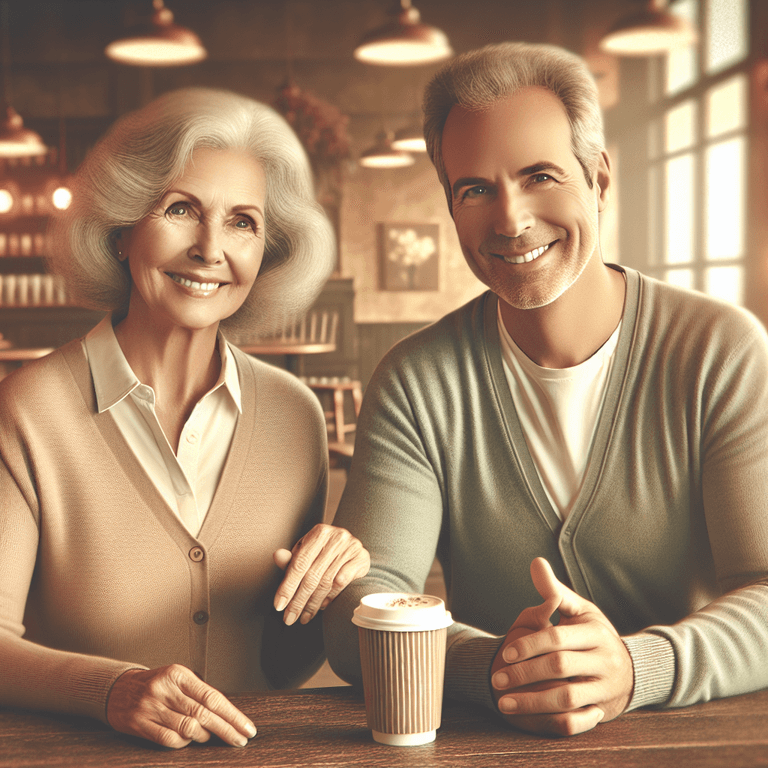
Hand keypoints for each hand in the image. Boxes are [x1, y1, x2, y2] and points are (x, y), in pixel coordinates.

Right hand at [106, 664, 256, 748]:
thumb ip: (197, 694)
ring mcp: (151, 707)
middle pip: (203, 713)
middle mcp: (165, 689)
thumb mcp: (177, 679)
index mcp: (177, 674)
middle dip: (227, 729)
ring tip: (212, 738)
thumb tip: (226, 714)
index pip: (212, 696)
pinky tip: (189, 740)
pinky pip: (169, 739)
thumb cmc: (154, 685)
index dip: (232, 714)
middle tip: (241, 739)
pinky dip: (184, 743)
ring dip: (205, 736)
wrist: (117, 689)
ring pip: (188, 727)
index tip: (246, 726)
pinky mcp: (139, 724)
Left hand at [273, 523, 369, 624]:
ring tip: (304, 616)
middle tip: (289, 618)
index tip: (278, 605)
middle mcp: (336, 537)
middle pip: (312, 575)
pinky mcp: (361, 558)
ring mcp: (350, 547)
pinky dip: (330, 597)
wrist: (353, 549)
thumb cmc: (324, 552)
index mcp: (319, 532)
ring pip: (326, 582)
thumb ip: (291, 560)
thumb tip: (277, 556)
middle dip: (298, 600)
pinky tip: (321, 607)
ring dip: (313, 604)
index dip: (287, 586)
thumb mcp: (307, 553)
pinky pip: (342, 583)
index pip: (299, 563)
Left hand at [490, 558, 633, 736]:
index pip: (557, 638)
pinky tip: (530, 719)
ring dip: (532, 703)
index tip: (504, 654)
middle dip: (524, 674)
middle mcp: (603, 660)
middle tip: (496, 679)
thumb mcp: (580, 610)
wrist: (632, 668)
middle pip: (559, 667)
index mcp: (594, 632)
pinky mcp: (603, 709)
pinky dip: (553, 719)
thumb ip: (555, 591)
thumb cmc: (595, 634)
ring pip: (566, 699)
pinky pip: (577, 720)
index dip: (529, 646)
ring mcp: (605, 687)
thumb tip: (535, 562)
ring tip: (503, 703)